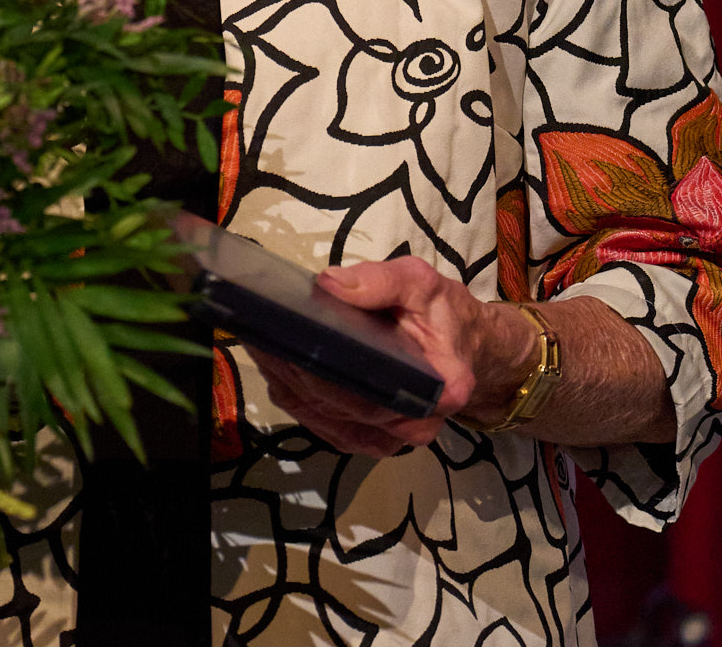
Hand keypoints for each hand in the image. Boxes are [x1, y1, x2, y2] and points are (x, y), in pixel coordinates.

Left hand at [242, 255, 529, 455]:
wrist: (464, 348)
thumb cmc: (442, 313)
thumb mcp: (420, 283)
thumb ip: (380, 282)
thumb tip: (327, 284)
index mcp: (438, 388)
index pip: (371, 387)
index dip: (323, 368)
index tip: (284, 341)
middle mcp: (415, 425)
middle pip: (341, 405)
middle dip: (295, 373)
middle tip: (257, 336)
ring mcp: (392, 439)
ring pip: (327, 419)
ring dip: (288, 386)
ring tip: (258, 348)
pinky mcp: (371, 439)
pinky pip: (325, 426)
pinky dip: (297, 400)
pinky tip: (274, 371)